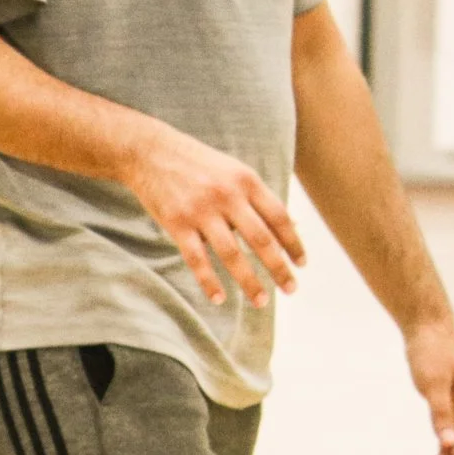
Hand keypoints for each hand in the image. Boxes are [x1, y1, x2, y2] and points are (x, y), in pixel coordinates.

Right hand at [122, 121, 304, 306]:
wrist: (151, 152)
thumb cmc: (201, 165)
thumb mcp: (237, 172)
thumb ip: (261, 199)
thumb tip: (294, 224)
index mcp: (248, 182)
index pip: (279, 218)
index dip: (294, 243)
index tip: (303, 264)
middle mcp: (228, 196)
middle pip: (261, 239)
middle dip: (279, 268)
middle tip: (291, 289)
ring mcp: (202, 211)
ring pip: (232, 254)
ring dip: (249, 281)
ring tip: (261, 301)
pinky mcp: (177, 224)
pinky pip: (196, 259)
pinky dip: (209, 281)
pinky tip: (219, 299)